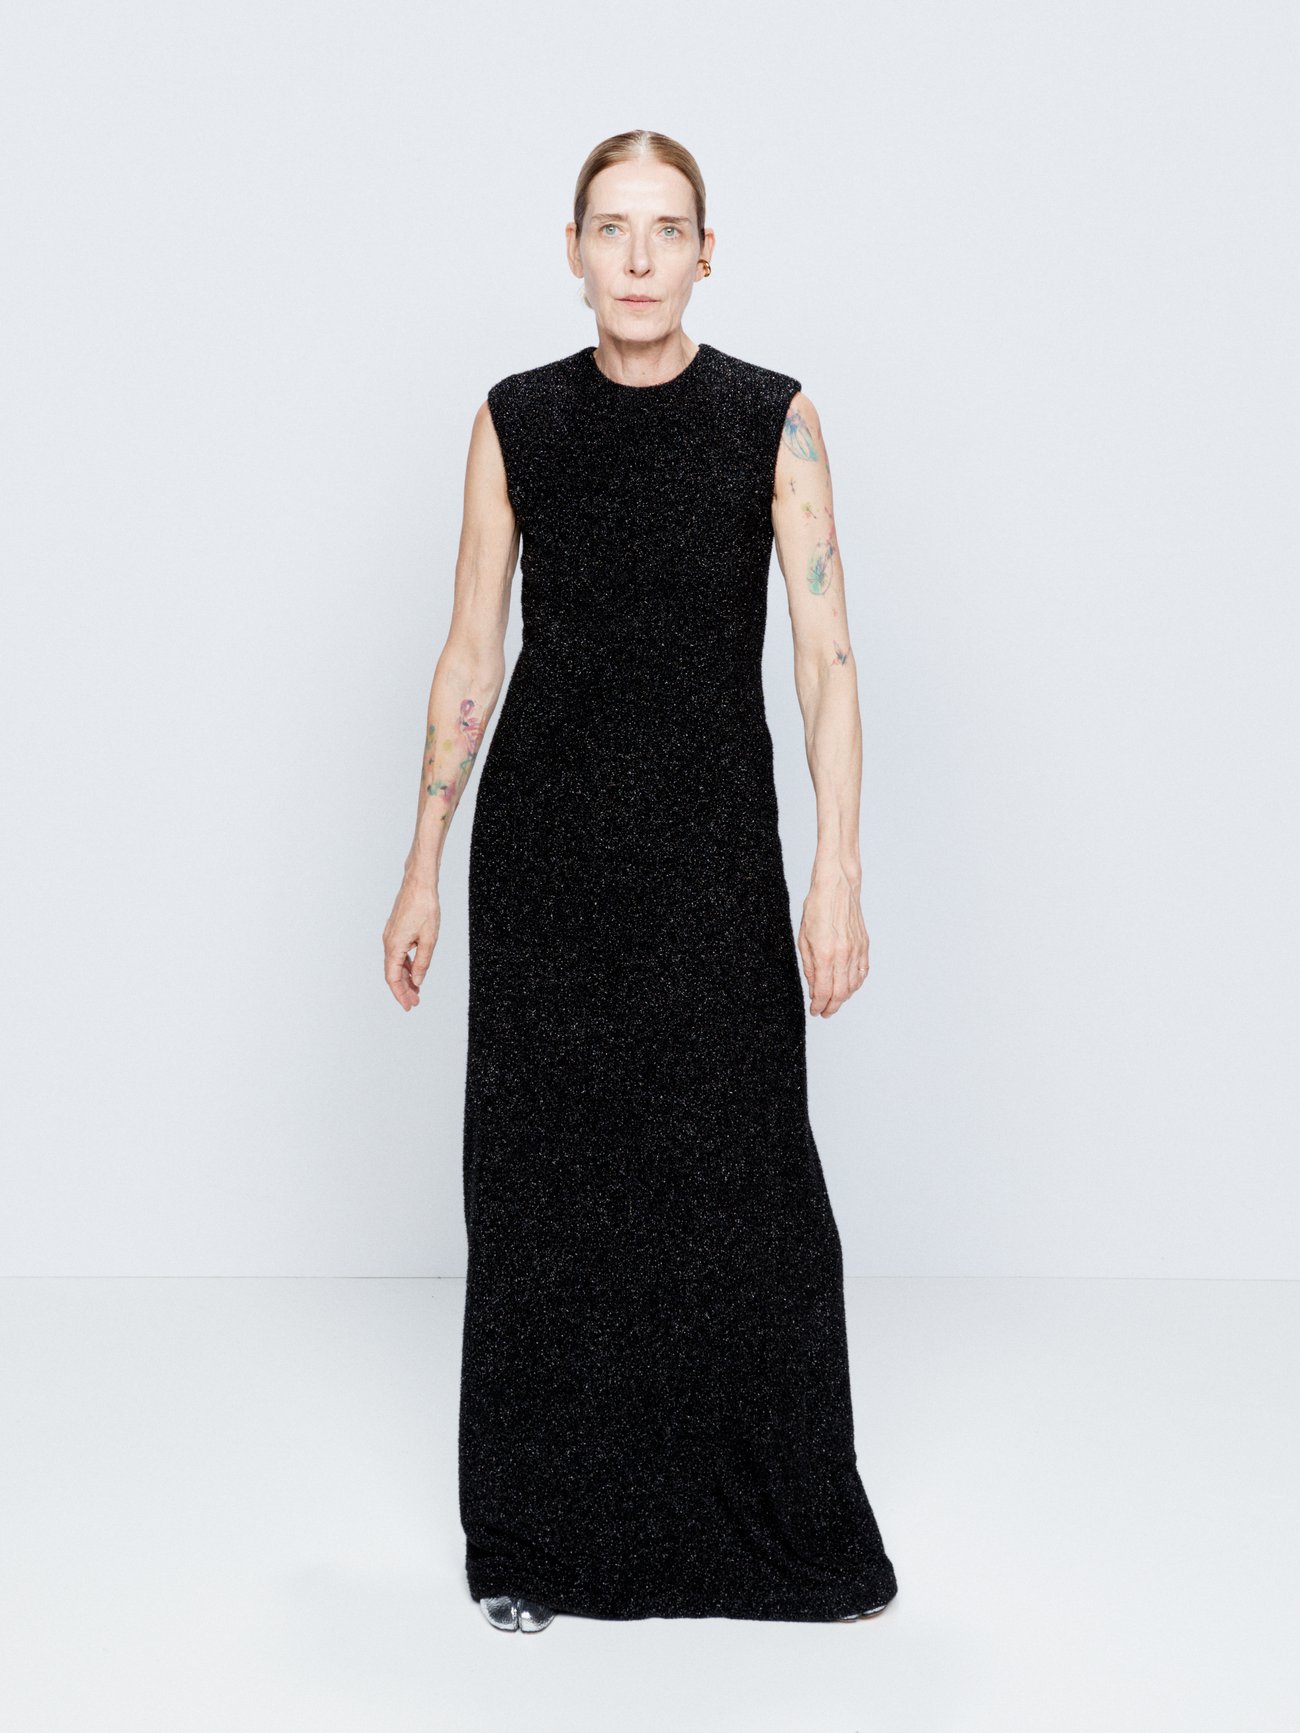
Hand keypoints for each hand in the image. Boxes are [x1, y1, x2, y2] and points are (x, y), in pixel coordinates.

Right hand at [383, 878, 439, 1009]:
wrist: (419, 883)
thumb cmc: (424, 906)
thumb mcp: (429, 939)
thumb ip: (422, 962)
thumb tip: (417, 979)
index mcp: (394, 946)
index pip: (393, 978)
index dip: (400, 994)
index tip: (408, 1006)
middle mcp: (389, 942)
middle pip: (393, 973)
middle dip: (403, 989)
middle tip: (415, 1001)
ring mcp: (391, 936)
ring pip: (395, 964)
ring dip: (405, 977)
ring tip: (416, 990)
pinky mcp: (396, 930)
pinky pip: (398, 953)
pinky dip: (405, 965)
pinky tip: (414, 970)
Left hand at [797, 871, 868, 1016]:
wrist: (837, 888)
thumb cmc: (817, 908)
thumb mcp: (803, 939)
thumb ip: (809, 967)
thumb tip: (814, 988)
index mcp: (825, 954)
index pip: (824, 991)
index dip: (819, 1005)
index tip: (815, 1011)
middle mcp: (843, 955)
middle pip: (841, 993)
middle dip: (832, 1007)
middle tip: (824, 1012)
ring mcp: (856, 951)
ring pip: (853, 985)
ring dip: (844, 998)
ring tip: (834, 1002)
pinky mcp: (864, 945)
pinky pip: (863, 972)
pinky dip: (856, 984)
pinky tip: (849, 987)